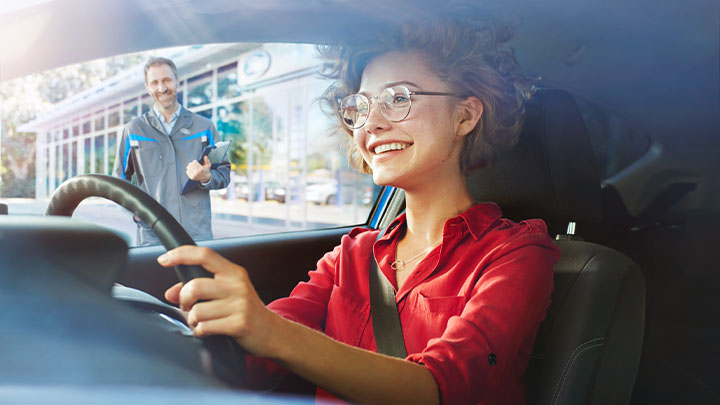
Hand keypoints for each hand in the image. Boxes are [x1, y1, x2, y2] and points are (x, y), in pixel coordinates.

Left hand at [159, 246, 280, 356]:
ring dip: (192, 320)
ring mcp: (239, 304)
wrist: (272, 332)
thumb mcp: (226, 293)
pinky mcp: (238, 324)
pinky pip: (204, 327)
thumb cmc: (246, 311)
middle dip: (183, 299)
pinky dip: (200, 332)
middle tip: (187, 306)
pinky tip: (208, 331)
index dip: (181, 254)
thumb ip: (199, 288)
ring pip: (196, 311)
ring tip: (201, 321)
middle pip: (194, 286)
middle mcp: (237, 285)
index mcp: (233, 272)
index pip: (204, 255)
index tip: (163, 259)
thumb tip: (170, 292)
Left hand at [186, 156, 210, 182]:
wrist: (205, 178)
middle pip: (190, 165)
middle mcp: (197, 173)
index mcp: (201, 169)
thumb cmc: (206, 170)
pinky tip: (191, 170)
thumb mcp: (208, 165)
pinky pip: (187, 171)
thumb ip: (207, 160)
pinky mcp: (192, 178)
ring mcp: (194, 176)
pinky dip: (188, 170)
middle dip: (192, 163)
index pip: (194, 162)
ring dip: (190, 166)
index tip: (196, 162)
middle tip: (193, 164)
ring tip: (192, 167)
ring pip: (188, 168)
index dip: (195, 161)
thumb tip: (205, 156)